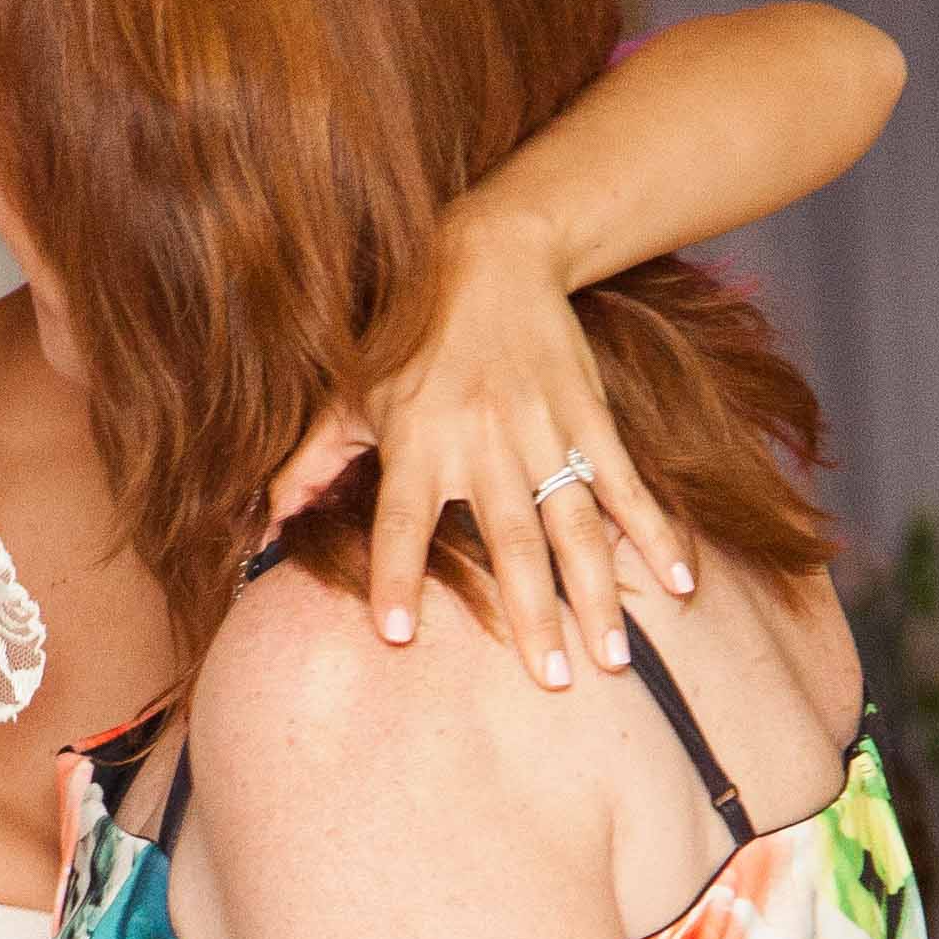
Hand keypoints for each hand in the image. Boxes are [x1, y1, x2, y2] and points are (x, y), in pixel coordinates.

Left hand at [267, 178, 694, 689]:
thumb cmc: (407, 337)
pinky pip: (626, 482)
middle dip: (534, 614)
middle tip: (553, 683)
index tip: (397, 634)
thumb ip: (309, 468)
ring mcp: (543, 431)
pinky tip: (678, 583)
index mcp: (418, 442)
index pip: (402, 519)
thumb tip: (259, 531)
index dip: (397, 573)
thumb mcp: (349, 396)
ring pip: (575, 523)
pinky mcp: (589, 417)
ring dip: (599, 593)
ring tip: (613, 658)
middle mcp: (482, 442)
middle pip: (511, 539)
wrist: (490, 255)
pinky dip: (656, 531)